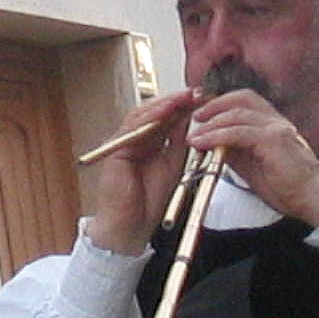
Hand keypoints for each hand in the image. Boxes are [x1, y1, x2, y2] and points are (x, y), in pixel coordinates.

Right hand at [83, 90, 201, 254]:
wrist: (130, 227)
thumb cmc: (148, 202)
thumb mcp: (173, 165)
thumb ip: (178, 142)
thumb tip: (188, 118)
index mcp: (147, 143)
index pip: (164, 118)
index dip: (183, 106)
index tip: (204, 97)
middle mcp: (133, 140)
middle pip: (153, 112)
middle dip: (175, 100)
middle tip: (197, 91)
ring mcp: (122, 144)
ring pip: (142, 115)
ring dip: (164, 104)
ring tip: (184, 96)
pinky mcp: (114, 151)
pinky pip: (132, 129)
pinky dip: (149, 118)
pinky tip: (165, 111)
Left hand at [183, 90, 318, 225]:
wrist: (310, 199)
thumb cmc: (286, 186)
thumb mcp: (252, 165)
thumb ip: (235, 151)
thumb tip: (212, 145)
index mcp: (273, 124)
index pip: (246, 101)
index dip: (221, 102)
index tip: (201, 112)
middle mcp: (277, 121)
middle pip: (242, 99)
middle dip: (214, 105)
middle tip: (195, 117)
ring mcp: (277, 128)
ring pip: (237, 115)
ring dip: (210, 124)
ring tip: (194, 136)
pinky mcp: (275, 140)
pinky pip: (239, 132)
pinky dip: (217, 136)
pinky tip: (202, 143)